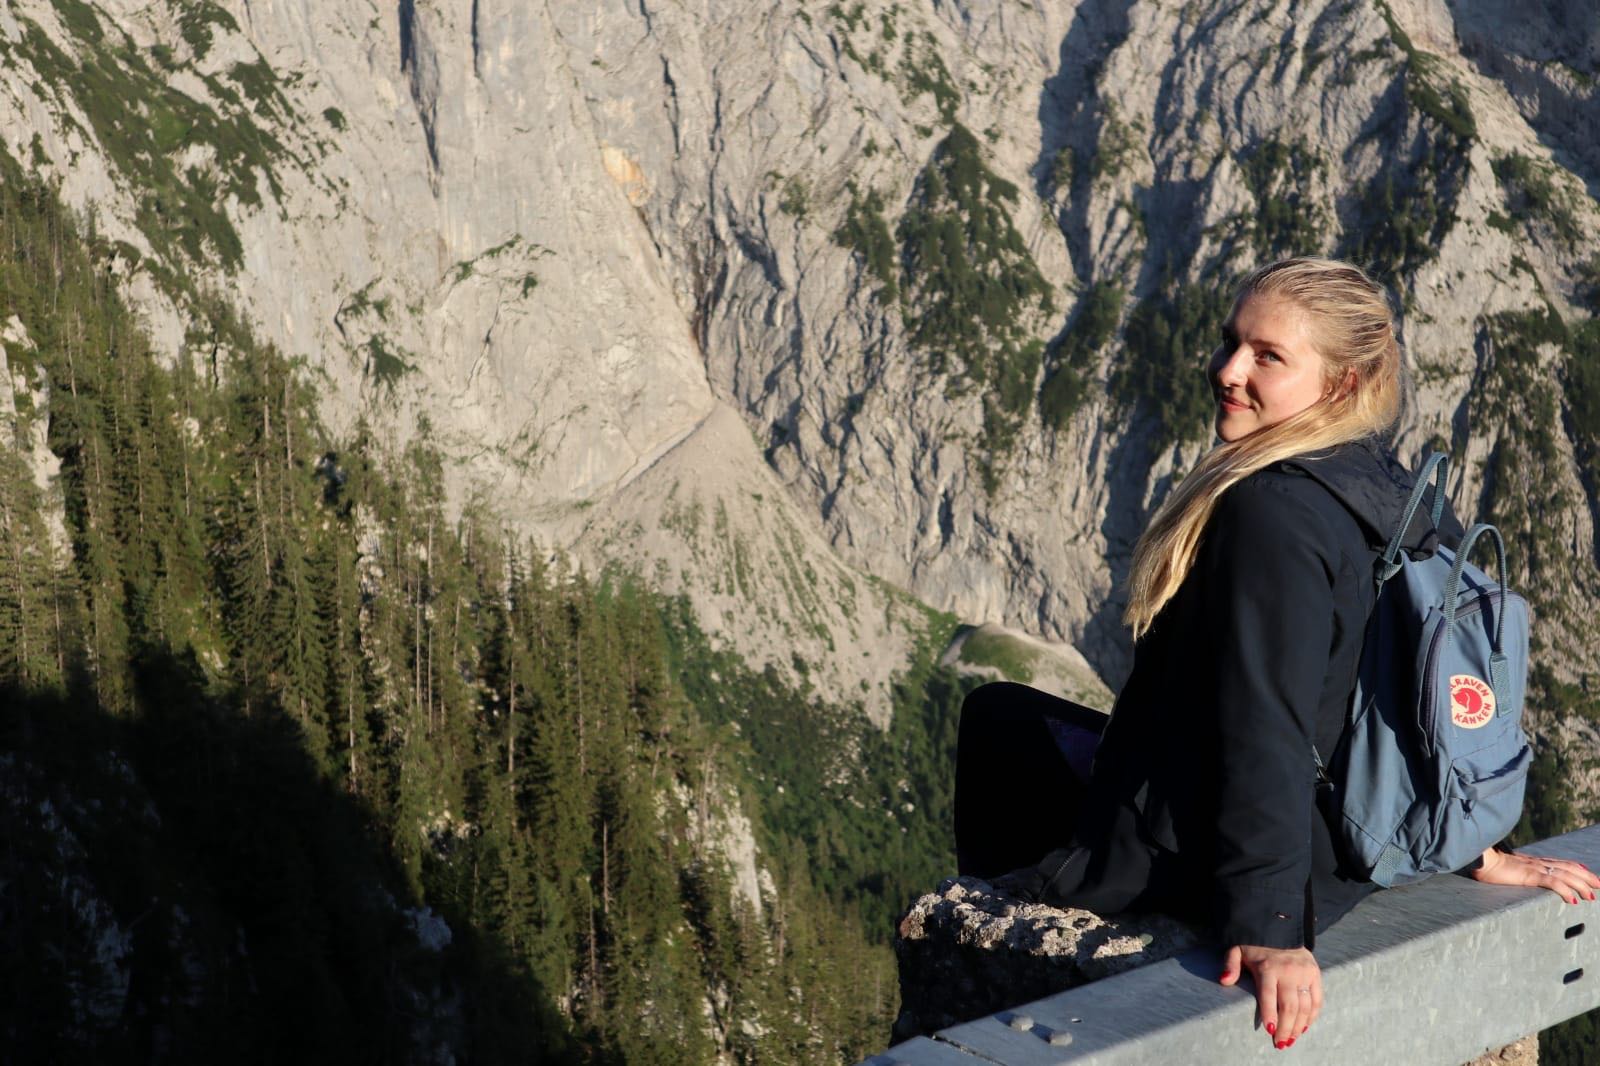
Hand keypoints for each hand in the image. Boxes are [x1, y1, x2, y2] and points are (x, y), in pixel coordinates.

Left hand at [1219, 943, 1320, 1048]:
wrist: (1279, 925)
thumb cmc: (1254, 944)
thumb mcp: (1237, 950)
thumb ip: (1230, 965)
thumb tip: (1224, 981)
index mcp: (1267, 967)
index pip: (1269, 995)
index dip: (1270, 1014)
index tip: (1270, 1031)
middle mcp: (1288, 971)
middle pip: (1290, 1006)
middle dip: (1286, 1028)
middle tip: (1280, 1043)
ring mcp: (1304, 972)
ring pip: (1305, 1006)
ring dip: (1299, 1026)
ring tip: (1291, 1039)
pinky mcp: (1315, 973)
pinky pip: (1317, 999)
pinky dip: (1312, 1016)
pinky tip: (1304, 1027)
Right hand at [1470, 848, 1599, 902]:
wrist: (1479, 859)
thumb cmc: (1488, 864)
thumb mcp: (1507, 868)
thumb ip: (1516, 870)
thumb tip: (1517, 874)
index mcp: (1533, 861)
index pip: (1561, 862)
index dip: (1576, 868)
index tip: (1588, 873)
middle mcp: (1538, 862)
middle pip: (1568, 868)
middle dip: (1586, 877)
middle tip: (1599, 885)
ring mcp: (1534, 868)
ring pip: (1566, 875)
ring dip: (1581, 885)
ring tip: (1592, 896)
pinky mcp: (1529, 875)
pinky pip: (1553, 882)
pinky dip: (1566, 890)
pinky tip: (1573, 900)